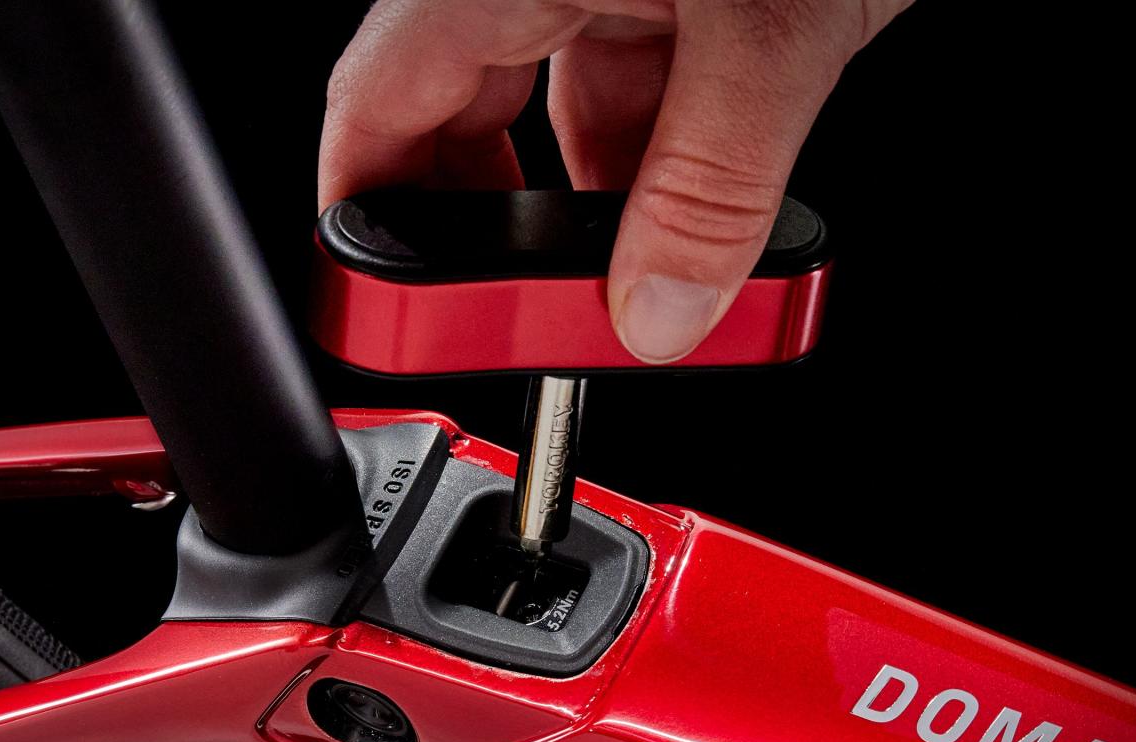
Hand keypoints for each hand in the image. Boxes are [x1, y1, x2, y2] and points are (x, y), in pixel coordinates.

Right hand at [318, 0, 911, 363]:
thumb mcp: (771, 31)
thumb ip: (710, 188)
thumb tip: (660, 312)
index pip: (376, 104)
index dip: (364, 219)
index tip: (388, 310)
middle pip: (462, 119)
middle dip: (493, 234)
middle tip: (524, 317)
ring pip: (564, 113)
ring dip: (597, 210)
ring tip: (634, 279)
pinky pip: (642, 89)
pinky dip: (661, 161)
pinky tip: (697, 214)